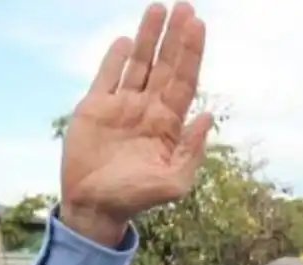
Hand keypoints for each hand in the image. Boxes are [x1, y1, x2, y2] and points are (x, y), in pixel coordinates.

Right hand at [60, 3, 213, 244]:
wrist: (94, 207)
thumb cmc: (137, 199)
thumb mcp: (173, 182)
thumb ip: (191, 150)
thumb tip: (207, 115)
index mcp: (169, 124)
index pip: (184, 81)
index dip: (191, 53)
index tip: (198, 25)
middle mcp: (148, 109)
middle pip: (165, 65)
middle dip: (175, 36)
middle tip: (185, 5)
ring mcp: (122, 106)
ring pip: (138, 64)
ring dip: (148, 37)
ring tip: (157, 8)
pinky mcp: (95, 108)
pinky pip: (107, 76)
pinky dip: (115, 59)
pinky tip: (126, 40)